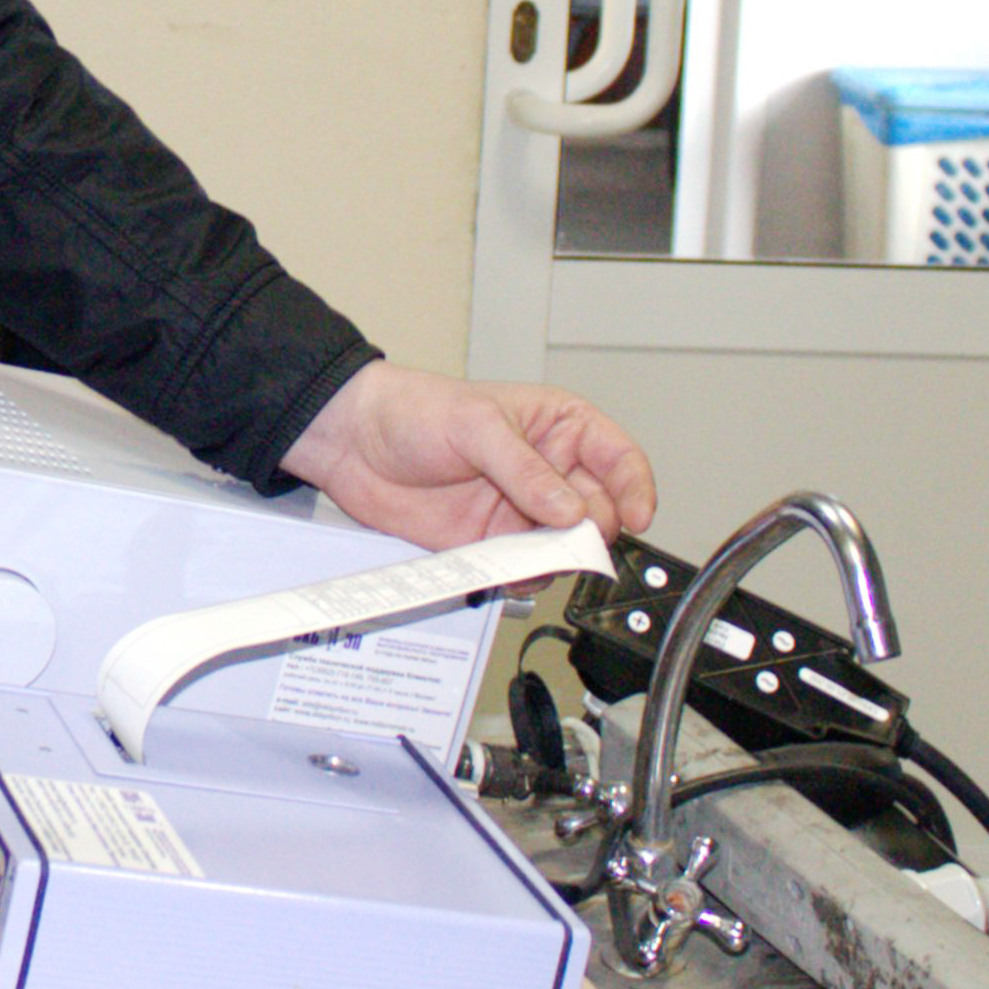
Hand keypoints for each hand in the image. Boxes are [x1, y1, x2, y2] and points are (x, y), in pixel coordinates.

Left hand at [279, 360, 655, 547]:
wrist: (352, 442)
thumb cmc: (413, 409)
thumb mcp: (475, 425)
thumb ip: (525, 470)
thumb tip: (571, 509)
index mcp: (558, 428)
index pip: (618, 458)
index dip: (635, 488)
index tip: (637, 518)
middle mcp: (547, 472)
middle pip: (599, 512)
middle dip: (593, 532)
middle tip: (571, 541)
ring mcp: (520, 511)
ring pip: (564, 549)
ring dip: (557, 561)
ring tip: (531, 557)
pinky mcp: (490, 543)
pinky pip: (523, 572)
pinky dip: (522, 579)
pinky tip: (508, 573)